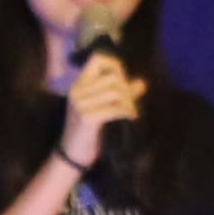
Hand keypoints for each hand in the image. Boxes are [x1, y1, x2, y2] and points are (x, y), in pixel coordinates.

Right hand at [55, 52, 147, 168]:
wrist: (72, 156)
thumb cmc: (88, 132)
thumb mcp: (102, 108)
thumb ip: (120, 94)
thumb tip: (142, 83)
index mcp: (79, 85)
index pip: (98, 59)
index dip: (115, 64)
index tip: (123, 80)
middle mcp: (77, 91)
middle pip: (113, 77)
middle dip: (127, 89)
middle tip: (131, 104)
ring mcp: (80, 104)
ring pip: (116, 91)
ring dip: (129, 102)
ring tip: (131, 112)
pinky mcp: (86, 118)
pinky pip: (114, 108)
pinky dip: (126, 112)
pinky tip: (130, 118)